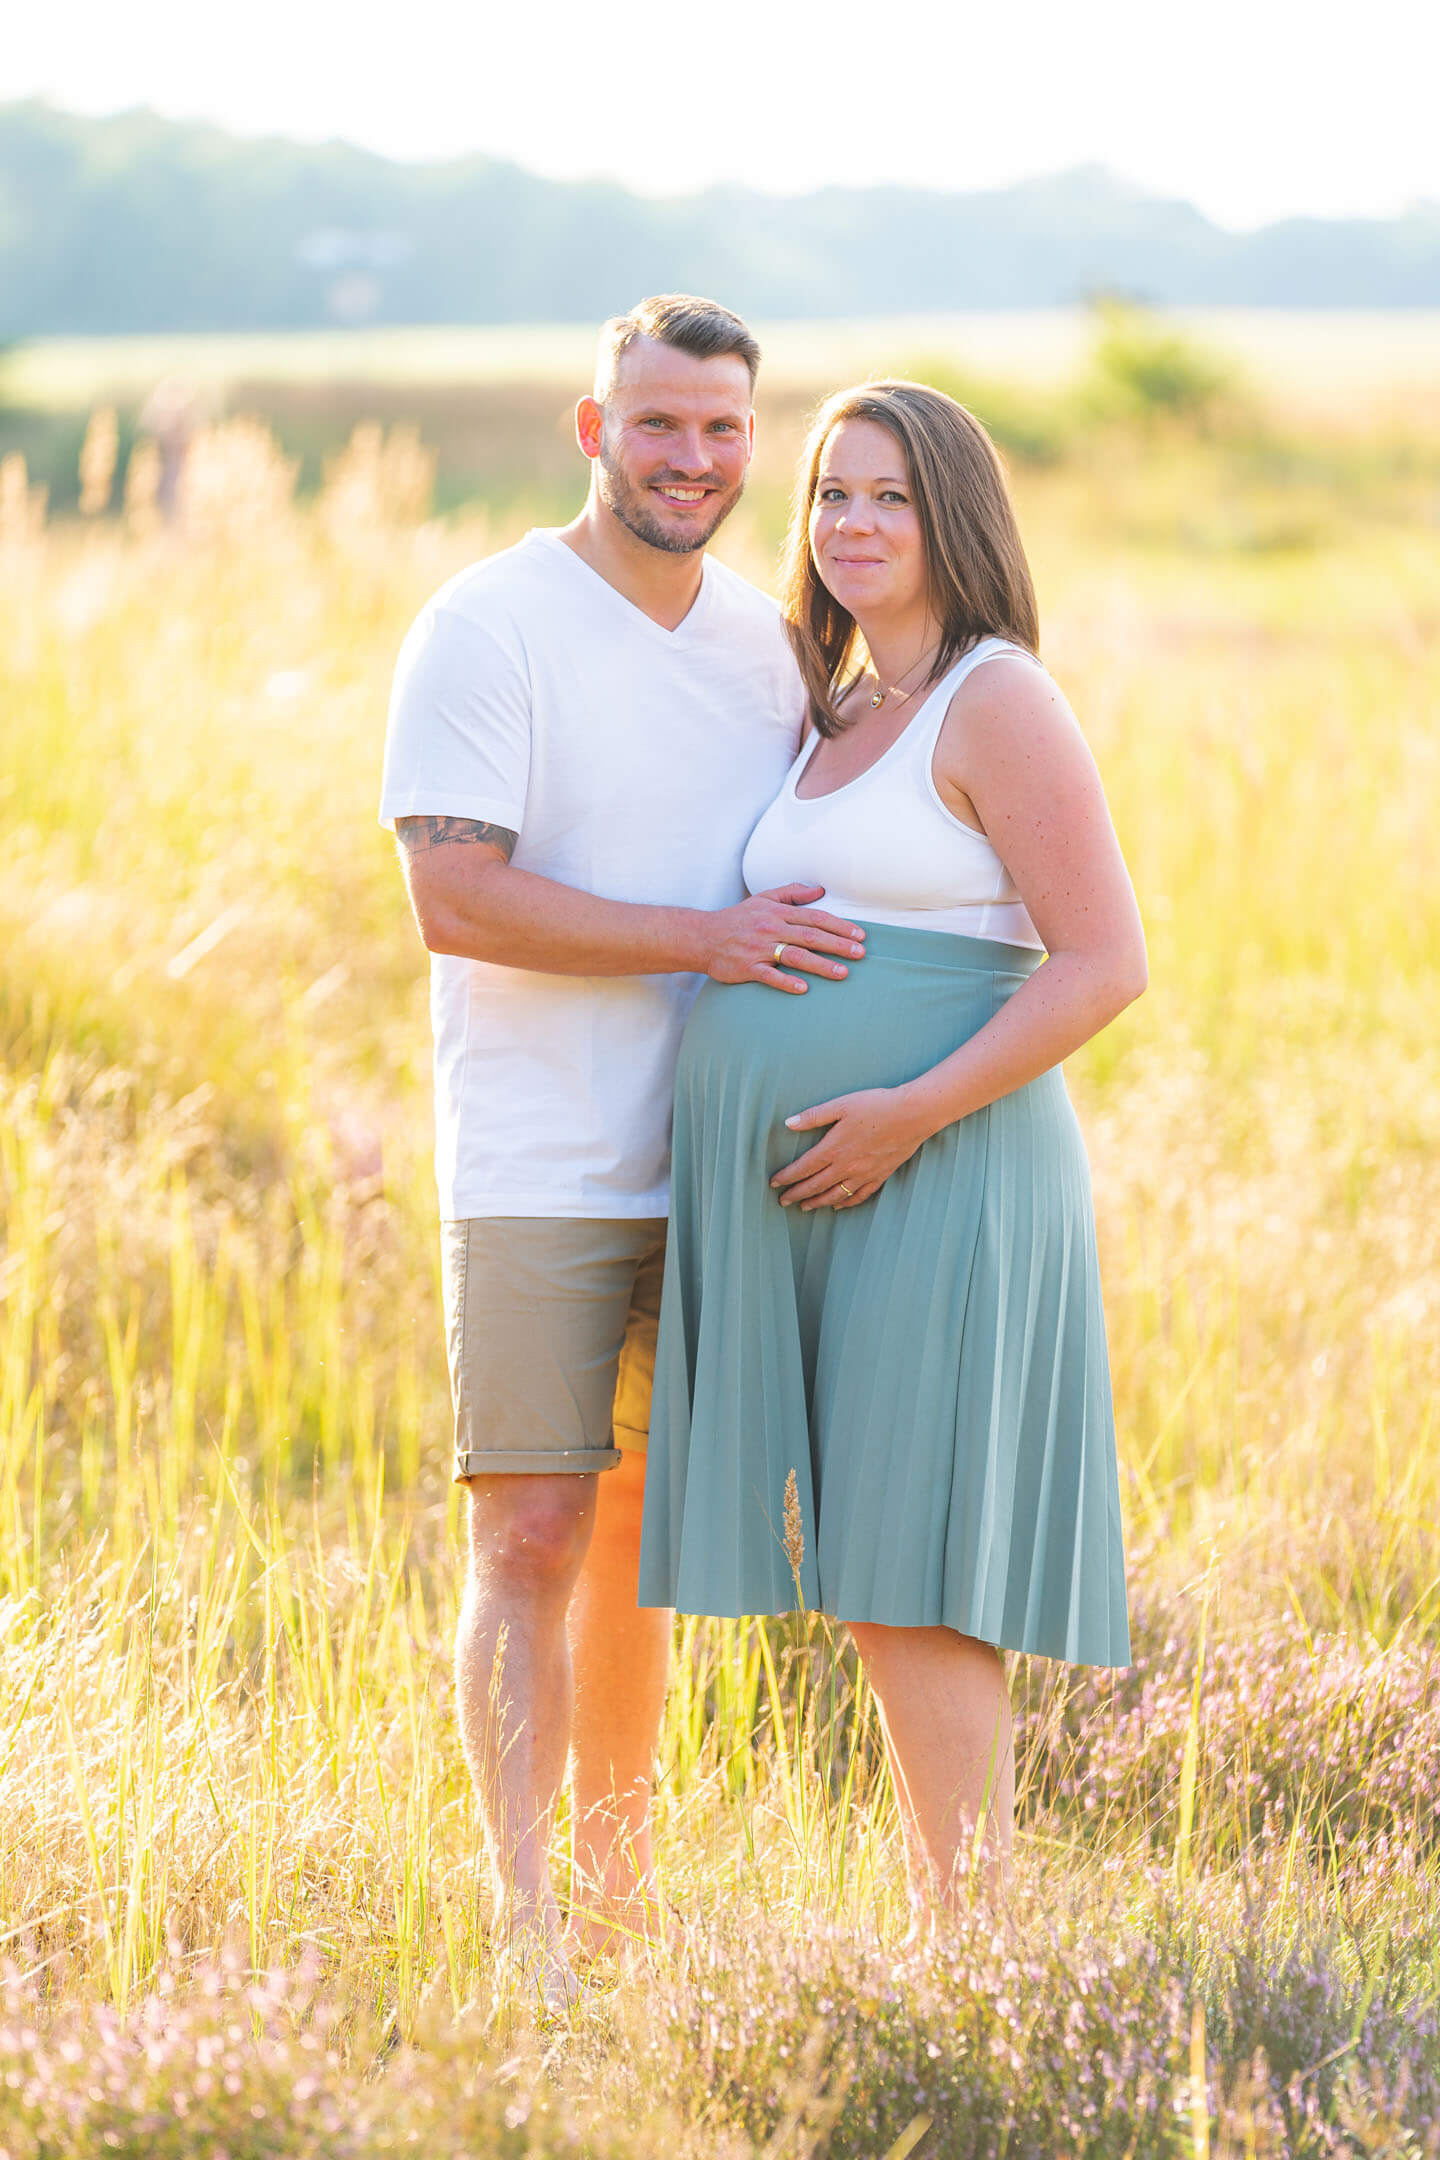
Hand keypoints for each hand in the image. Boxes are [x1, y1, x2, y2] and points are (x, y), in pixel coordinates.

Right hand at [702, 886, 865, 993]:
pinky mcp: (747, 968)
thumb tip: (821, 890)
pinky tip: (803, 988)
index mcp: (777, 913)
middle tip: (860, 954)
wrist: (702, 937)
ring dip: (820, 965)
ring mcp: (758, 949)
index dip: (839, 926)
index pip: (814, 918)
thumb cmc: (737, 918)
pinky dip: (786, 982)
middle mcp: (770, 929)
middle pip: (810, 936)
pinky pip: (769, 976)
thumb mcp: (763, 898)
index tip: (860, 936)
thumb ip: (792, 893)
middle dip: (837, 945)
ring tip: (842, 973)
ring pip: (794, 956)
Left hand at [771, 1086, 932, 1209]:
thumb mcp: (841, 1105)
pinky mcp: (880, 1175)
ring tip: (804, 1207)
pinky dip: (846, 1203)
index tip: (774, 1184)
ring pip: (835, 1195)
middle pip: (815, 1186)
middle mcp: (846, 1166)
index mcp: (833, 1148)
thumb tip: (788, 1123)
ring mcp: (864, 1174)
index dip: (787, 1177)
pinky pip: (859, 1196)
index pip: (803, 1168)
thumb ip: (814, 1116)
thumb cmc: (876, 1105)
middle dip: (797, 1195)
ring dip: (817, 1202)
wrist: (913, 1114)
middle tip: (783, 1202)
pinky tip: (838, 1205)